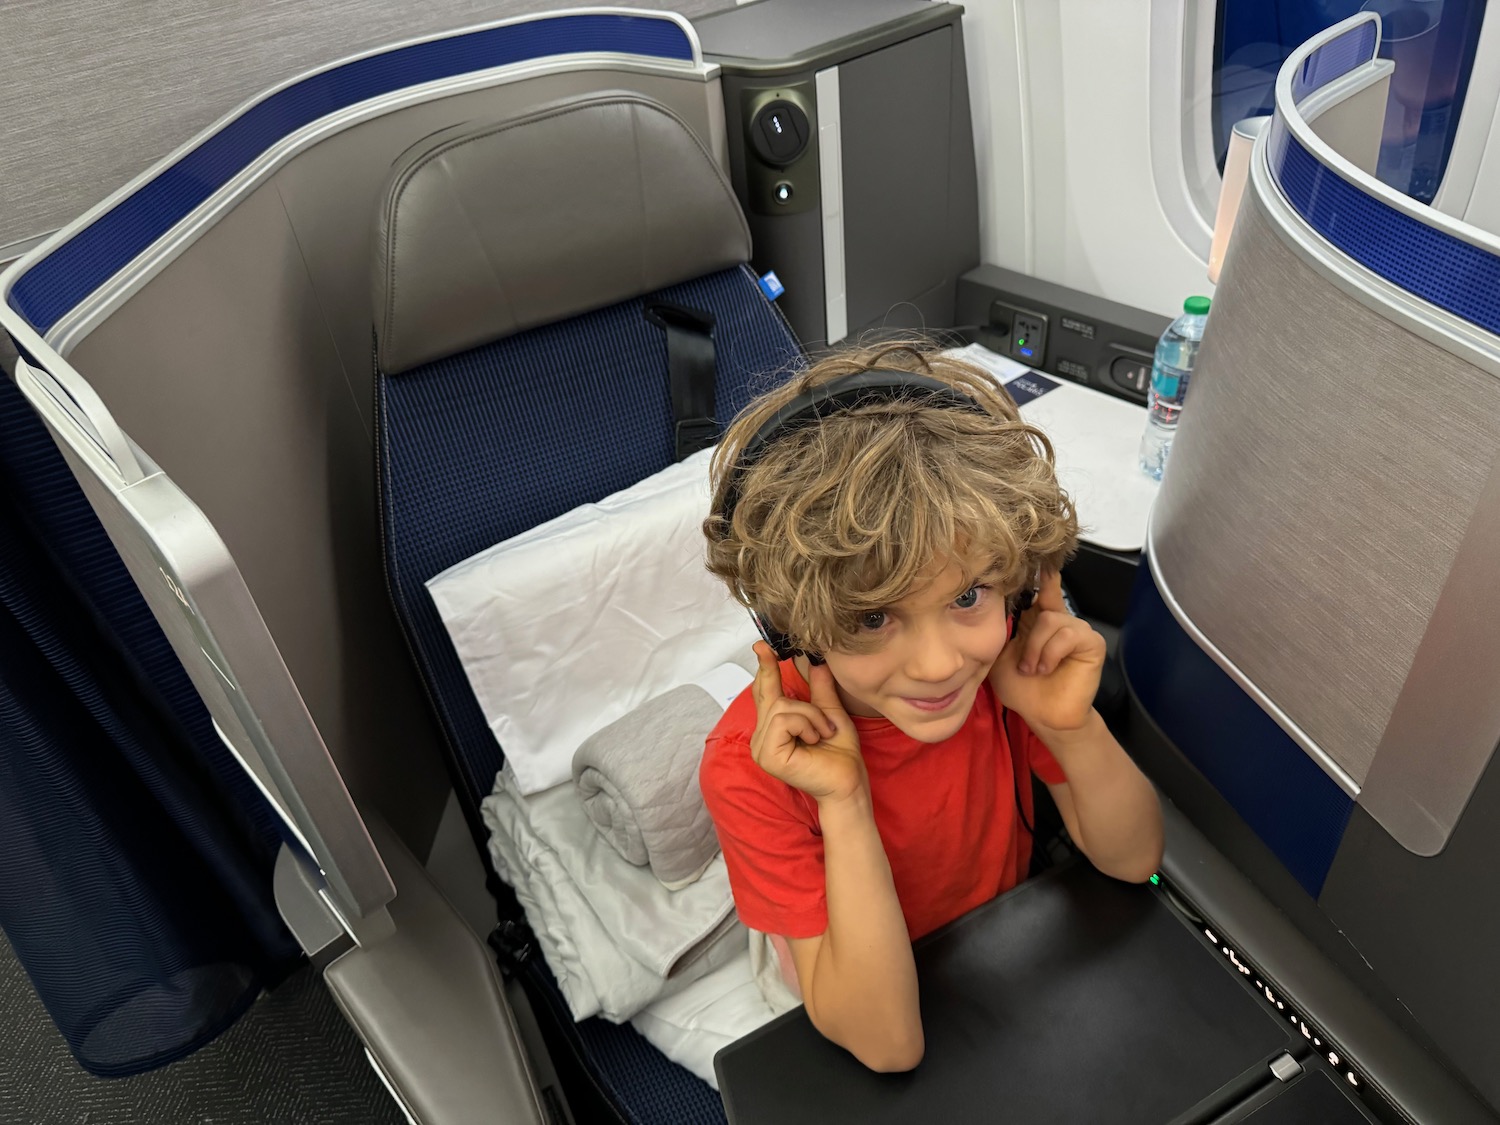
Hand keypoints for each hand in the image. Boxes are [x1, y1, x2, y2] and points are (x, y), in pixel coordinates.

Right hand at [749, 642, 865, 804]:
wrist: (848, 784)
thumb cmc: (841, 755)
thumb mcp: (831, 714)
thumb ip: (820, 690)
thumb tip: (816, 662)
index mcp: (773, 728)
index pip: (764, 691)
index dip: (764, 668)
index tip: (761, 646)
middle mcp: (761, 736)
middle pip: (774, 696)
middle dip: (807, 705)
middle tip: (826, 725)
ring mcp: (761, 747)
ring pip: (782, 707)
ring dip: (811, 717)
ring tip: (824, 735)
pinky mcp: (767, 755)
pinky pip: (784, 720)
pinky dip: (807, 725)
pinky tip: (815, 741)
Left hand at [989, 571, 1105, 738]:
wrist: (1043, 716)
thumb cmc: (1021, 688)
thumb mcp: (999, 655)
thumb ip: (999, 629)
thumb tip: (991, 603)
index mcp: (1037, 620)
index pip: (1039, 588)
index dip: (1040, 572)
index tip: (1039, 553)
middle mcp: (1059, 620)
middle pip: (1041, 606)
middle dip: (1027, 639)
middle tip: (1024, 666)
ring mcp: (1077, 629)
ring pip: (1051, 620)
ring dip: (1036, 650)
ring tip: (1034, 670)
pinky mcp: (1091, 643)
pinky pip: (1067, 634)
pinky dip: (1051, 653)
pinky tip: (1048, 668)